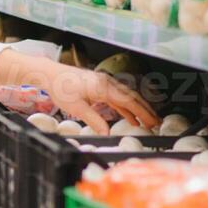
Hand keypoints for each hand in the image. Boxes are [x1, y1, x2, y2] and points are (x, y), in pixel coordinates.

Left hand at [0, 52, 156, 133]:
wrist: (49, 74)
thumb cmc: (61, 88)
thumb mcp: (77, 108)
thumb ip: (94, 120)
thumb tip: (106, 133)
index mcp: (104, 87)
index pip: (129, 101)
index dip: (143, 112)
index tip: (152, 121)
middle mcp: (107, 83)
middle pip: (132, 97)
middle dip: (145, 110)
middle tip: (157, 122)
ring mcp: (104, 83)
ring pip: (126, 97)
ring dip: (137, 109)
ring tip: (146, 122)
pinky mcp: (99, 86)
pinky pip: (116, 97)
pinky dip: (125, 107)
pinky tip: (129, 117)